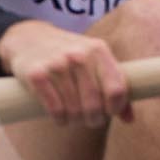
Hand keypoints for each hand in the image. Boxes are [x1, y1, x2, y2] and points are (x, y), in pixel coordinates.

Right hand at [0, 20, 132, 127]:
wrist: (30, 38)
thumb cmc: (70, 56)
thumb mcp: (95, 61)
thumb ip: (115, 86)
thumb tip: (130, 119)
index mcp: (98, 50)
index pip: (117, 89)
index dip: (115, 108)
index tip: (109, 112)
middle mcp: (79, 55)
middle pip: (95, 104)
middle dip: (94, 119)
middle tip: (90, 120)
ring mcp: (57, 64)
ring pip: (74, 110)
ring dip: (75, 121)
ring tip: (73, 117)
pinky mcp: (36, 75)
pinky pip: (55, 110)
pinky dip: (60, 119)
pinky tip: (60, 117)